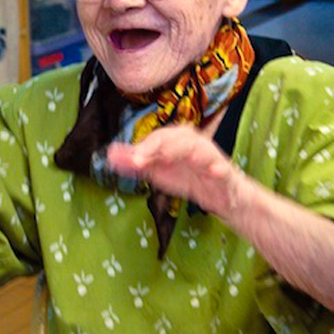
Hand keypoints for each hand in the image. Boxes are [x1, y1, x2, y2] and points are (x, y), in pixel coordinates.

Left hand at [105, 125, 241, 217]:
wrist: (219, 196)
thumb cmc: (187, 176)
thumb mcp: (158, 171)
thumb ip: (136, 163)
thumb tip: (109, 155)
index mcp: (176, 140)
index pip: (159, 137)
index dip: (144, 147)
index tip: (132, 159)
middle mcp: (194, 143)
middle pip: (177, 137)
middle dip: (158, 146)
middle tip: (142, 160)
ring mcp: (210, 157)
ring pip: (199, 148)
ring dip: (184, 151)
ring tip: (169, 157)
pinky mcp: (224, 172)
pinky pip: (222, 169)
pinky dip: (217, 168)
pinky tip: (212, 171)